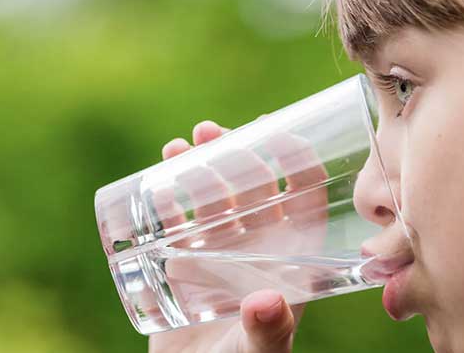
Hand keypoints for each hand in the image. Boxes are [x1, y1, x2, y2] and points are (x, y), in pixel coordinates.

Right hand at [149, 120, 327, 352]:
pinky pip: (180, 218)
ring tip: (182, 145)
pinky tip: (159, 176)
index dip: (297, 163)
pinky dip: (169, 195)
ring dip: (200, 166)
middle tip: (210, 132)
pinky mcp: (186, 262)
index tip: (277, 132)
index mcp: (290, 261)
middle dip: (236, 154)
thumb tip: (266, 301)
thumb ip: (269, 332)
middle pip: (254, 189)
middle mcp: (258, 250)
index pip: (305, 202)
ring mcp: (220, 253)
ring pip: (215, 197)